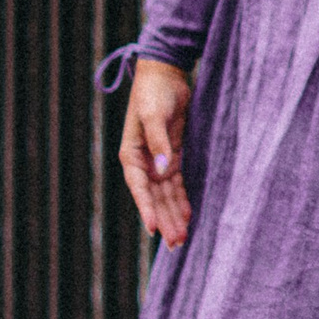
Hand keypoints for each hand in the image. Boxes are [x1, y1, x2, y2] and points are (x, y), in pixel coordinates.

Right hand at [118, 59, 192, 248]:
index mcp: (131, 155)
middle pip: (154, 198)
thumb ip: (159, 143)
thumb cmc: (154, 93)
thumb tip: (162, 170)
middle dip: (164, 220)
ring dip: (173, 215)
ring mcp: (159, 160)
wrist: (165, 74)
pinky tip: (187, 215)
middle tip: (175, 243)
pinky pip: (177, 184)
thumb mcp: (154, 115)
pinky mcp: (173, 155)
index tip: (153, 229)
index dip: (147, 209)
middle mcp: (143, 162)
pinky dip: (182, 199)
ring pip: (166, 195)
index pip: (140, 188)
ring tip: (182, 238)